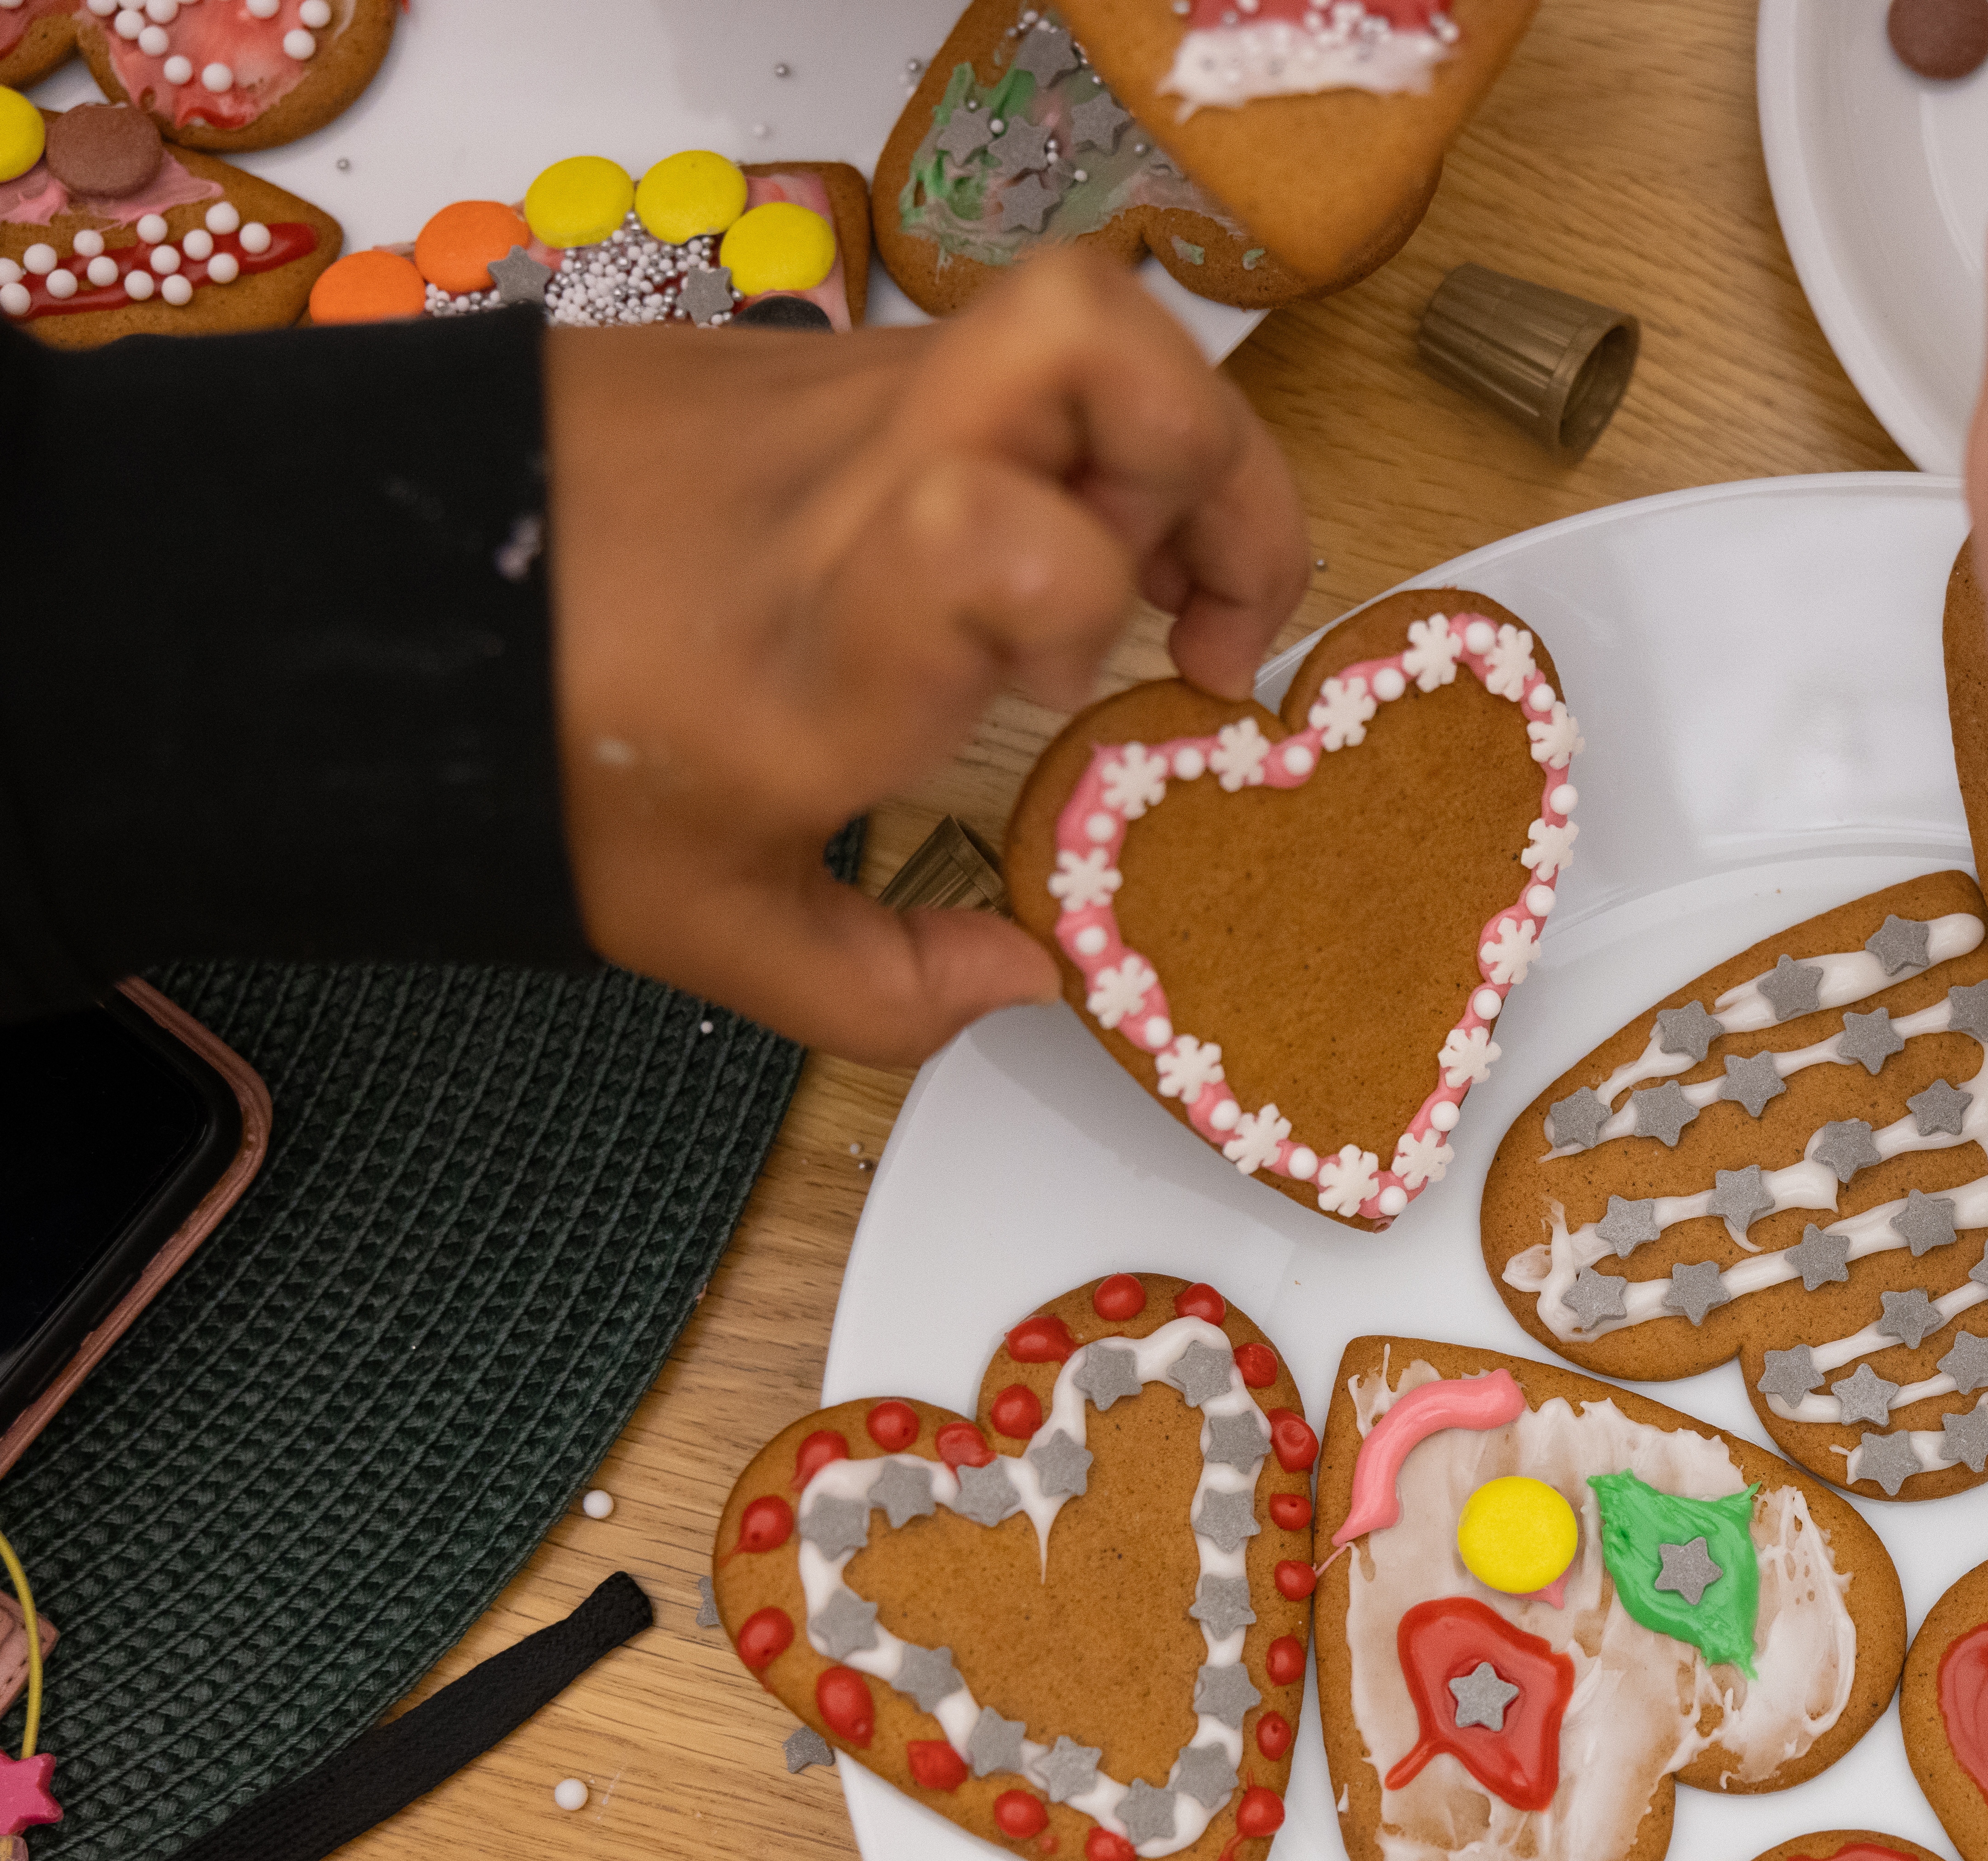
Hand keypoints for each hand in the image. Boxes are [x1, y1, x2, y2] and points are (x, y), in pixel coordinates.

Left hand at [546, 250, 1310, 1063]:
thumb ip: (884, 988)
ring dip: (1156, 450)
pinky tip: (1008, 548)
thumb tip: (1028, 979)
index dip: (1096, 590)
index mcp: (835, 640)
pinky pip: (977, 364)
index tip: (1106, 688)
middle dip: (1220, 461)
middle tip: (1215, 603)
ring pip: (1071, 327)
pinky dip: (1048, 442)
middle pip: (1096, 342)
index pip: (1001, 532)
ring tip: (1145, 577)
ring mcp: (828, 392)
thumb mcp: (706, 923)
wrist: (349, 603)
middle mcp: (851, 485)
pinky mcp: (799, 354)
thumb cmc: (539, 768)